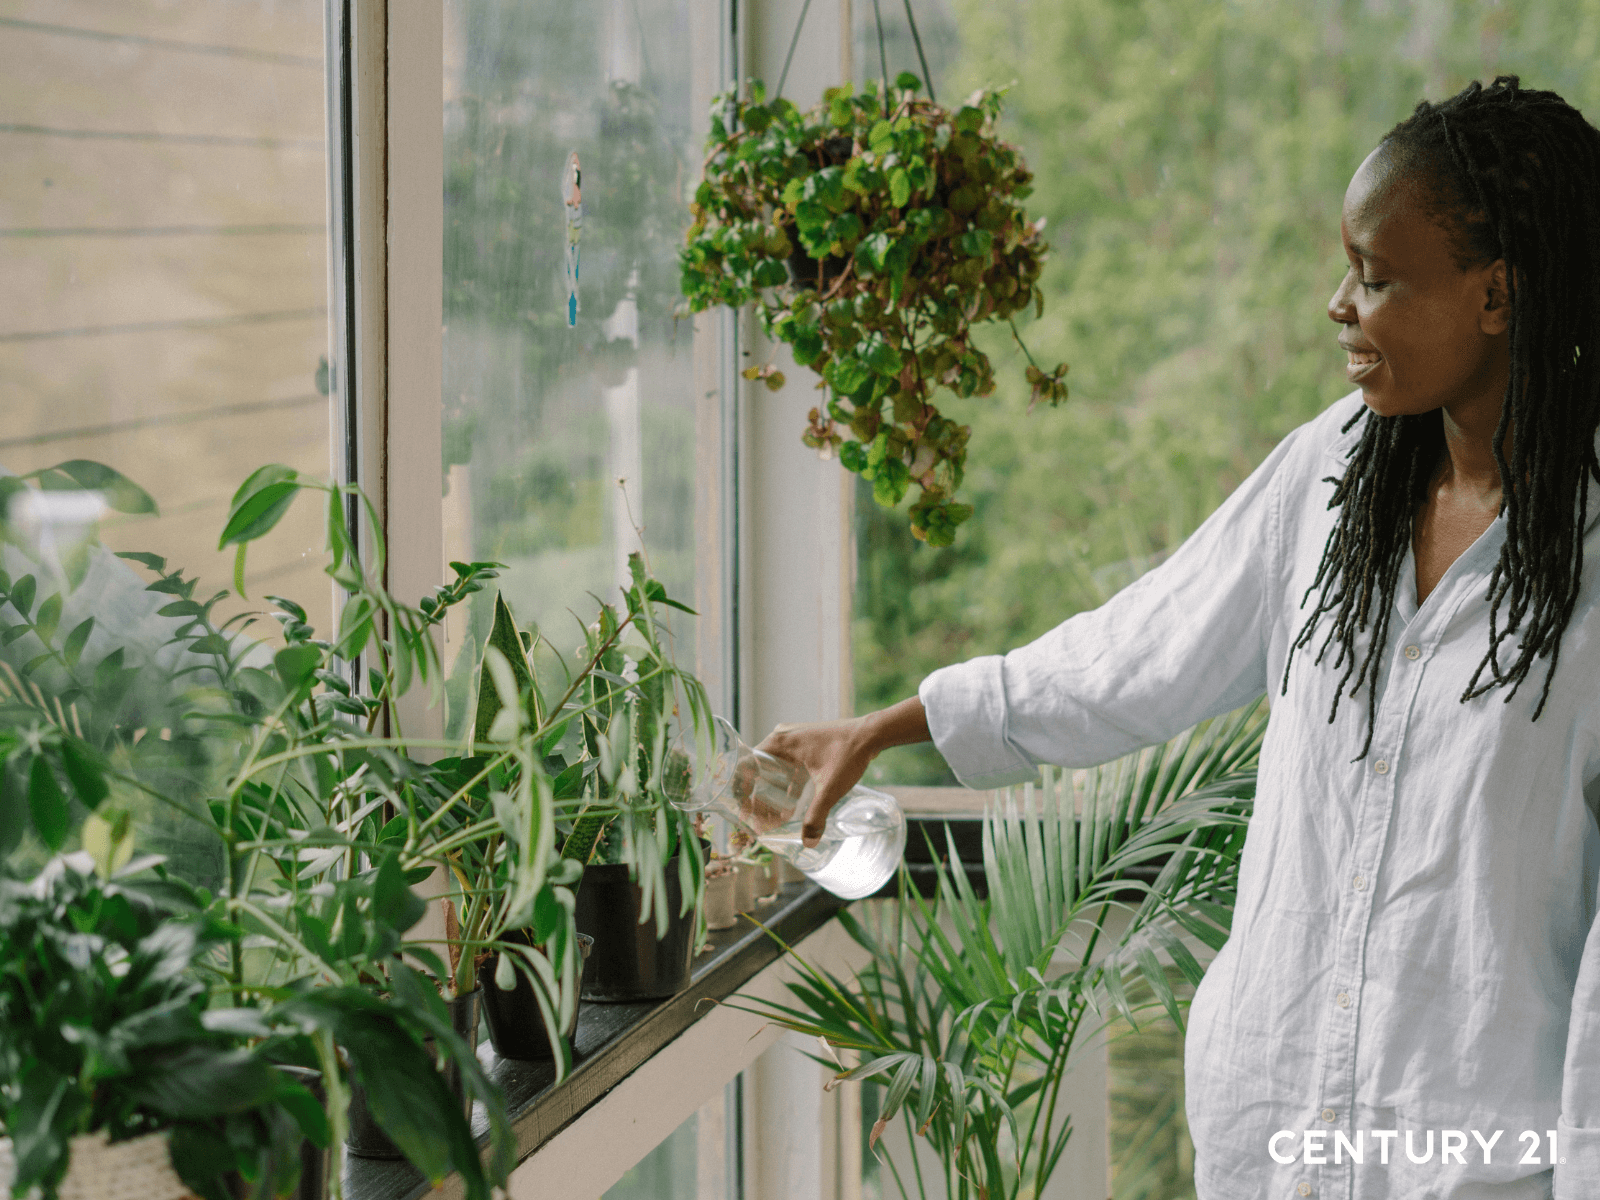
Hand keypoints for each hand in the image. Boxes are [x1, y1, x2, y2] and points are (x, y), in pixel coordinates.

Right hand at [755, 696, 930, 846]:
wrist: (872, 734)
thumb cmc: (849, 753)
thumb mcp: (830, 788)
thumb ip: (817, 816)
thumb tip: (808, 842)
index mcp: (779, 742)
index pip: (747, 766)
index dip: (743, 792)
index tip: (745, 813)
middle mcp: (782, 738)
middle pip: (758, 771)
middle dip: (758, 798)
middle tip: (758, 821)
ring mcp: (794, 740)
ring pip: (773, 771)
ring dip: (772, 794)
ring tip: (772, 819)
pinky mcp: (806, 746)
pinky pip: (787, 768)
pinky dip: (786, 787)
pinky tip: (791, 807)